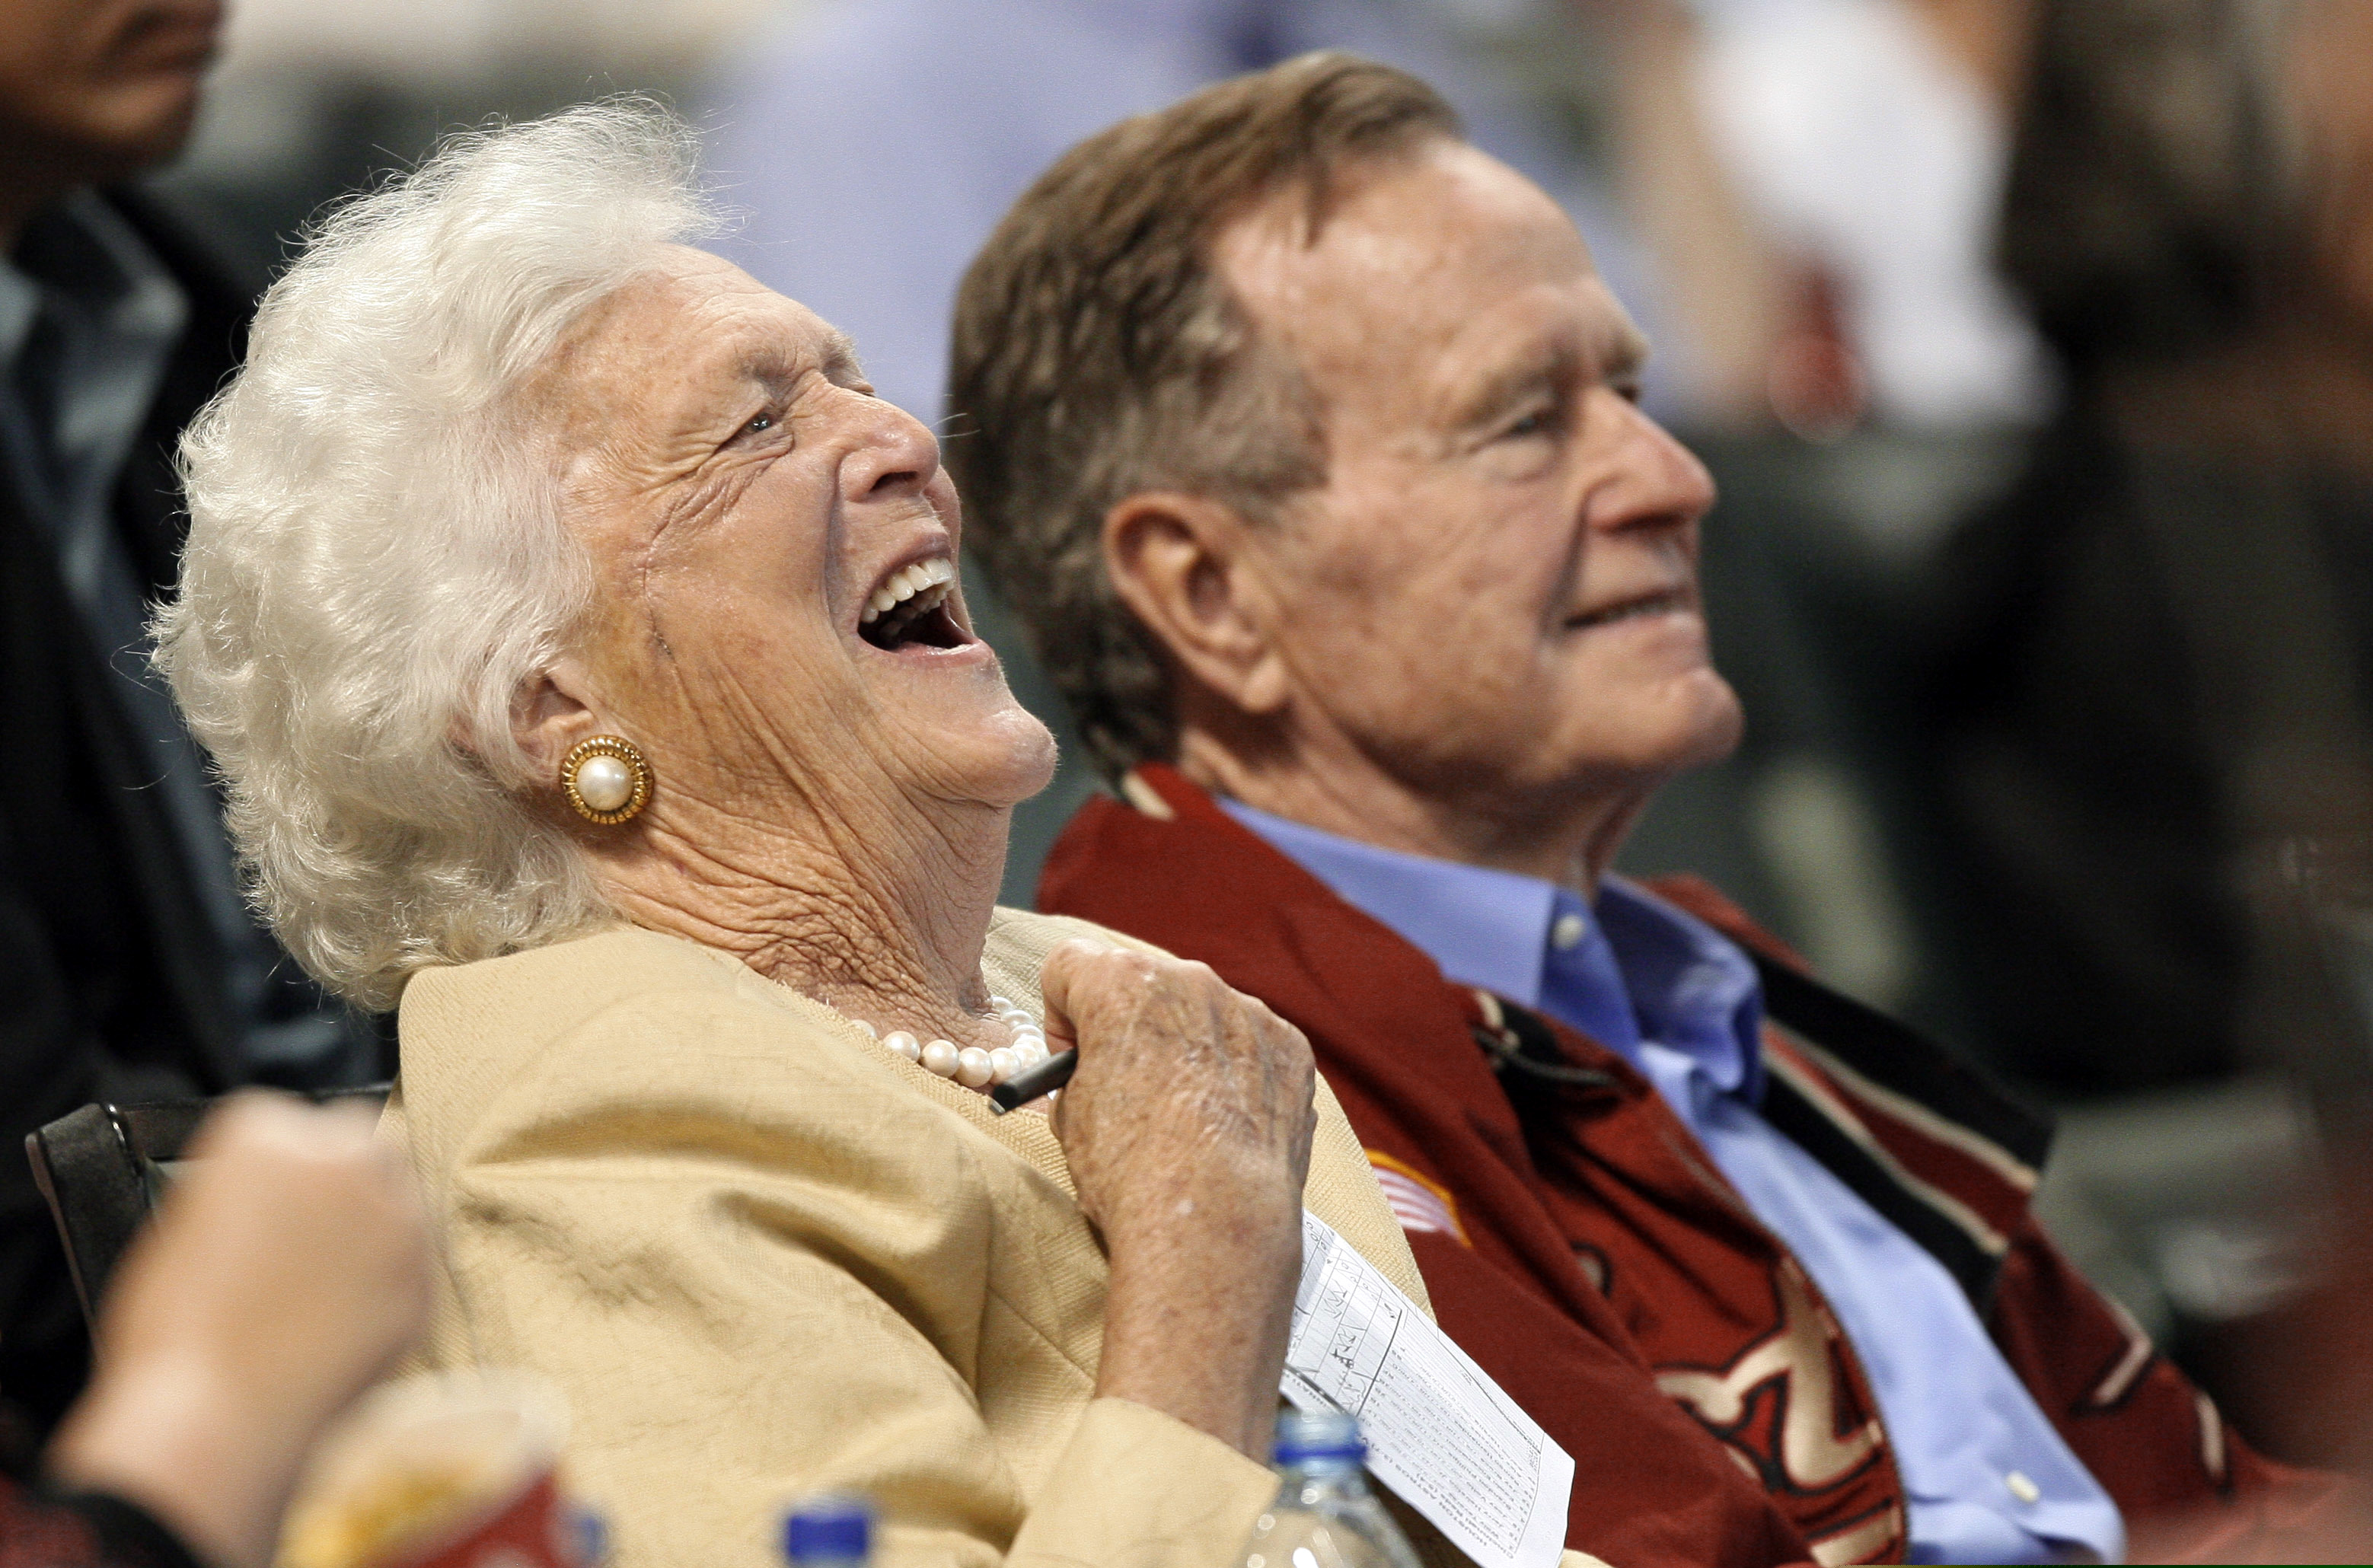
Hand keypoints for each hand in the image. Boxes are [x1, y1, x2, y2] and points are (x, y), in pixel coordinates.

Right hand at [48, 1092, 432, 1567]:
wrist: (216, 1416)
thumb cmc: (177, 1333)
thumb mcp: (185, 1230)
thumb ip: (242, 1192)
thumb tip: (274, 1201)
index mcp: (268, 1134)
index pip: (288, 1123)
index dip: (280, 1169)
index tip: (271, 1201)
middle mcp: (344, 1160)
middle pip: (361, 1144)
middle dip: (344, 1178)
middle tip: (316, 1232)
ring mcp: (397, 1218)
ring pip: (402, 1198)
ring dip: (377, 1225)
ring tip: (330, 1282)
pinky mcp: (427, 1278)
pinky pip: (417, 1264)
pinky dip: (392, 1283)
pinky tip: (349, 1320)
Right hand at [1039, 938, 1314, 1457]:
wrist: (1213, 1221)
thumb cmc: (1131, 1171)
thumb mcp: (1070, 1116)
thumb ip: (1082, 1070)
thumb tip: (1098, 1071)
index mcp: (1121, 983)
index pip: (1070, 966)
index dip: (1063, 1018)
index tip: (1074, 1060)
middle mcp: (1189, 980)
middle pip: (1143, 985)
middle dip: (1130, 1027)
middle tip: (1127, 1088)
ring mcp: (1248, 1011)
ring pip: (1201, 1015)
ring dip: (1186, 1049)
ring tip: (1184, 1119)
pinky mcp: (1289, 1048)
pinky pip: (1250, 1046)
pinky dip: (1235, 1075)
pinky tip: (1226, 1126)